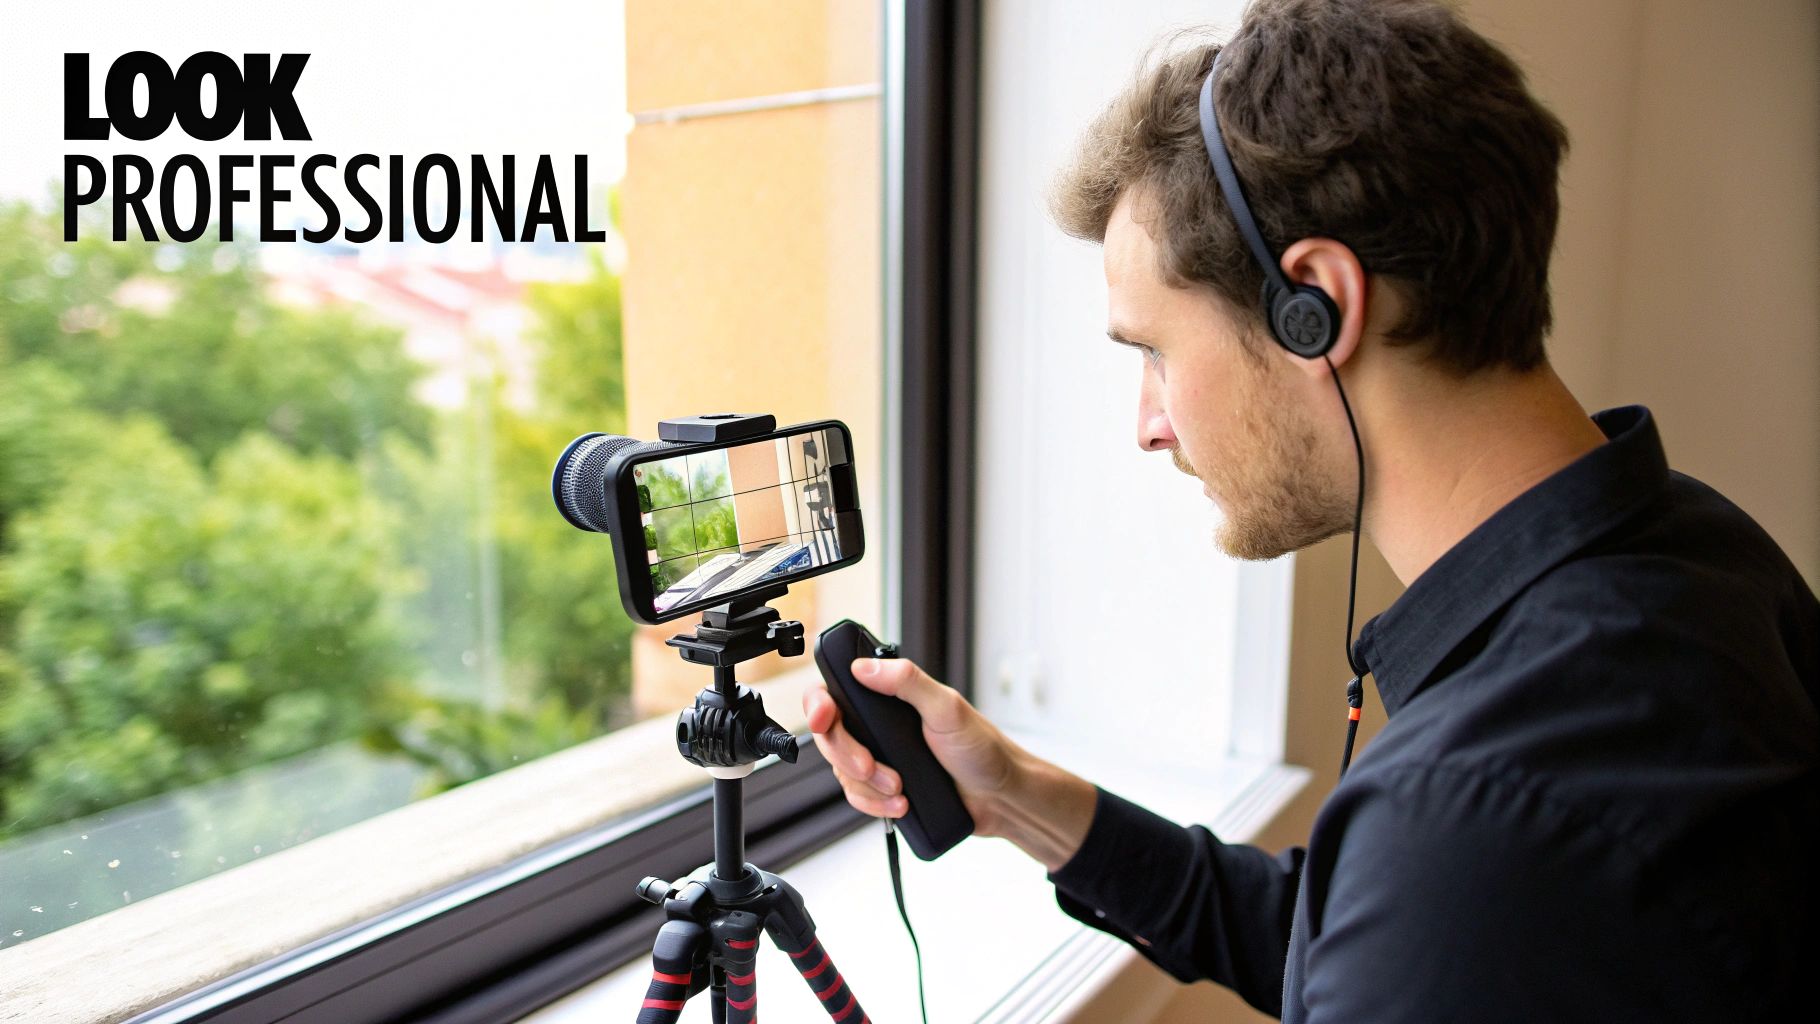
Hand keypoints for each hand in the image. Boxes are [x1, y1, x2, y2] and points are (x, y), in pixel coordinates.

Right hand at [802, 656, 1020, 837]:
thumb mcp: (948, 708)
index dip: (819, 705)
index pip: (835, 693)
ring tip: (900, 788)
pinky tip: (900, 804)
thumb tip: (864, 667)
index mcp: (889, 698)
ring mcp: (880, 758)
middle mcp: (879, 726)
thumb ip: (907, 682)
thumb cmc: (982, 748)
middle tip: (873, 765)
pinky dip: (875, 805)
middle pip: (830, 736)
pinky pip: (858, 798)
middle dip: (847, 755)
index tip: (825, 718)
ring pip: (841, 772)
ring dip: (867, 786)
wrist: (999, 796)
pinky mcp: (884, 789)